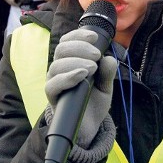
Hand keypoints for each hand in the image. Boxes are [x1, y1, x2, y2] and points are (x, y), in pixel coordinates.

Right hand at [44, 28, 116, 147]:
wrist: (89, 127)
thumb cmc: (93, 102)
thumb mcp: (105, 86)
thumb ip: (107, 73)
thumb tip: (109, 58)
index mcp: (70, 61)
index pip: (68, 41)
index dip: (79, 35)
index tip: (94, 37)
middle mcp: (59, 69)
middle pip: (62, 49)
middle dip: (80, 47)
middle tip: (96, 55)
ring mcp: (54, 82)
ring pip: (57, 64)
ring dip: (76, 61)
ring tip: (92, 68)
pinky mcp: (52, 96)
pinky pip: (53, 84)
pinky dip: (68, 77)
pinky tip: (81, 75)